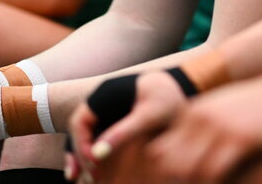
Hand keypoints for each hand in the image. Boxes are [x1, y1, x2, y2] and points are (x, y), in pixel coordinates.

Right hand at [67, 71, 186, 180]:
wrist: (181, 87)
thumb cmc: (168, 98)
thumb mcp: (148, 116)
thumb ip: (123, 132)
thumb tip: (97, 154)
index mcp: (105, 94)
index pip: (80, 122)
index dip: (82, 145)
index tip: (94, 165)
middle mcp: (101, 100)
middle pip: (80, 131)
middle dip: (81, 155)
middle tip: (90, 179)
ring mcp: (107, 109)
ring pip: (87, 135)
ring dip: (85, 156)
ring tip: (87, 179)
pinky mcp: (116, 118)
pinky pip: (99, 136)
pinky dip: (97, 152)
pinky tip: (100, 169)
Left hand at [144, 72, 261, 182]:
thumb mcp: (225, 109)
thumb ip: (204, 126)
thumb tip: (190, 154)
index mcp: (192, 112)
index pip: (159, 151)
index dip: (162, 175)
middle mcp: (199, 118)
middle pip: (167, 163)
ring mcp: (219, 127)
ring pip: (187, 171)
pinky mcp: (240, 139)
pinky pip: (214, 174)